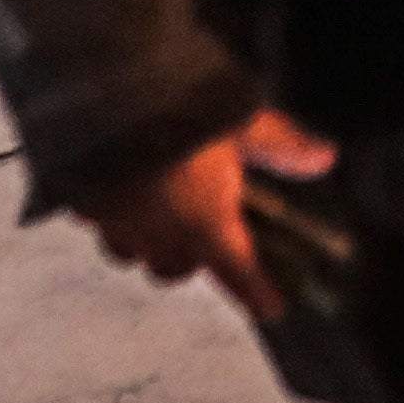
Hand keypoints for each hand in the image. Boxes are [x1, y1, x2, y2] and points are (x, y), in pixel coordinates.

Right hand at [88, 107, 333, 318]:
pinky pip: (97, 221)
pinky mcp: (81, 202)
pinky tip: (119, 185)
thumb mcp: (243, 118)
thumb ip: (281, 143)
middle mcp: (157, 234)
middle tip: (210, 231)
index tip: (271, 306)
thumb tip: (322, 157)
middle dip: (194, 258)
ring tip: (162, 212)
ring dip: (150, 241)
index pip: (238, 272)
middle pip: (177, 269)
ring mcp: (115, 221)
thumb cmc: (177, 110)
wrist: (102, 95)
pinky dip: (110, 211)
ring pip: (133, 252)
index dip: (257, 292)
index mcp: (204, 223)